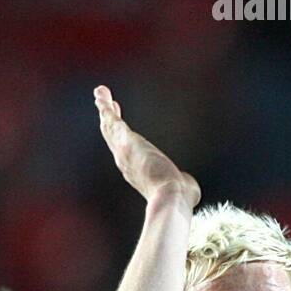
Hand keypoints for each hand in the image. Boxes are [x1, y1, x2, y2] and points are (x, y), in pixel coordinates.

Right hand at [95, 86, 199, 208]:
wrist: (170, 197)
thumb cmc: (178, 198)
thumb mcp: (182, 187)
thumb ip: (183, 183)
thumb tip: (190, 187)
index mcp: (135, 171)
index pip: (124, 148)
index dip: (120, 135)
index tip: (119, 123)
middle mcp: (124, 161)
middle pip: (112, 135)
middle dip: (108, 118)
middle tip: (103, 102)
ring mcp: (123, 152)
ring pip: (109, 126)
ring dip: (104, 109)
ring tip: (99, 91)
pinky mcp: (126, 142)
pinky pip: (113, 121)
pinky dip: (106, 108)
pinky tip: (102, 95)